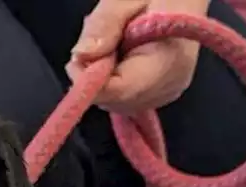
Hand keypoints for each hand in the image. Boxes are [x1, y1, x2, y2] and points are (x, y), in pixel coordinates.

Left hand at [66, 0, 209, 113]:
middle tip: (95, 44)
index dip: (91, 81)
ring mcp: (166, 93)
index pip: (120, 91)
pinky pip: (125, 98)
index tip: (76, 59)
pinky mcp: (160, 93)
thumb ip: (104, 24)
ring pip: (116, 102)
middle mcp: (169, 86)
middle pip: (115, 101)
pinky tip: (119, 57)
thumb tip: (80, 55)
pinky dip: (112, 81)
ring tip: (111, 45)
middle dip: (95, 78)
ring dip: (102, 79)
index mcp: (167, 62)